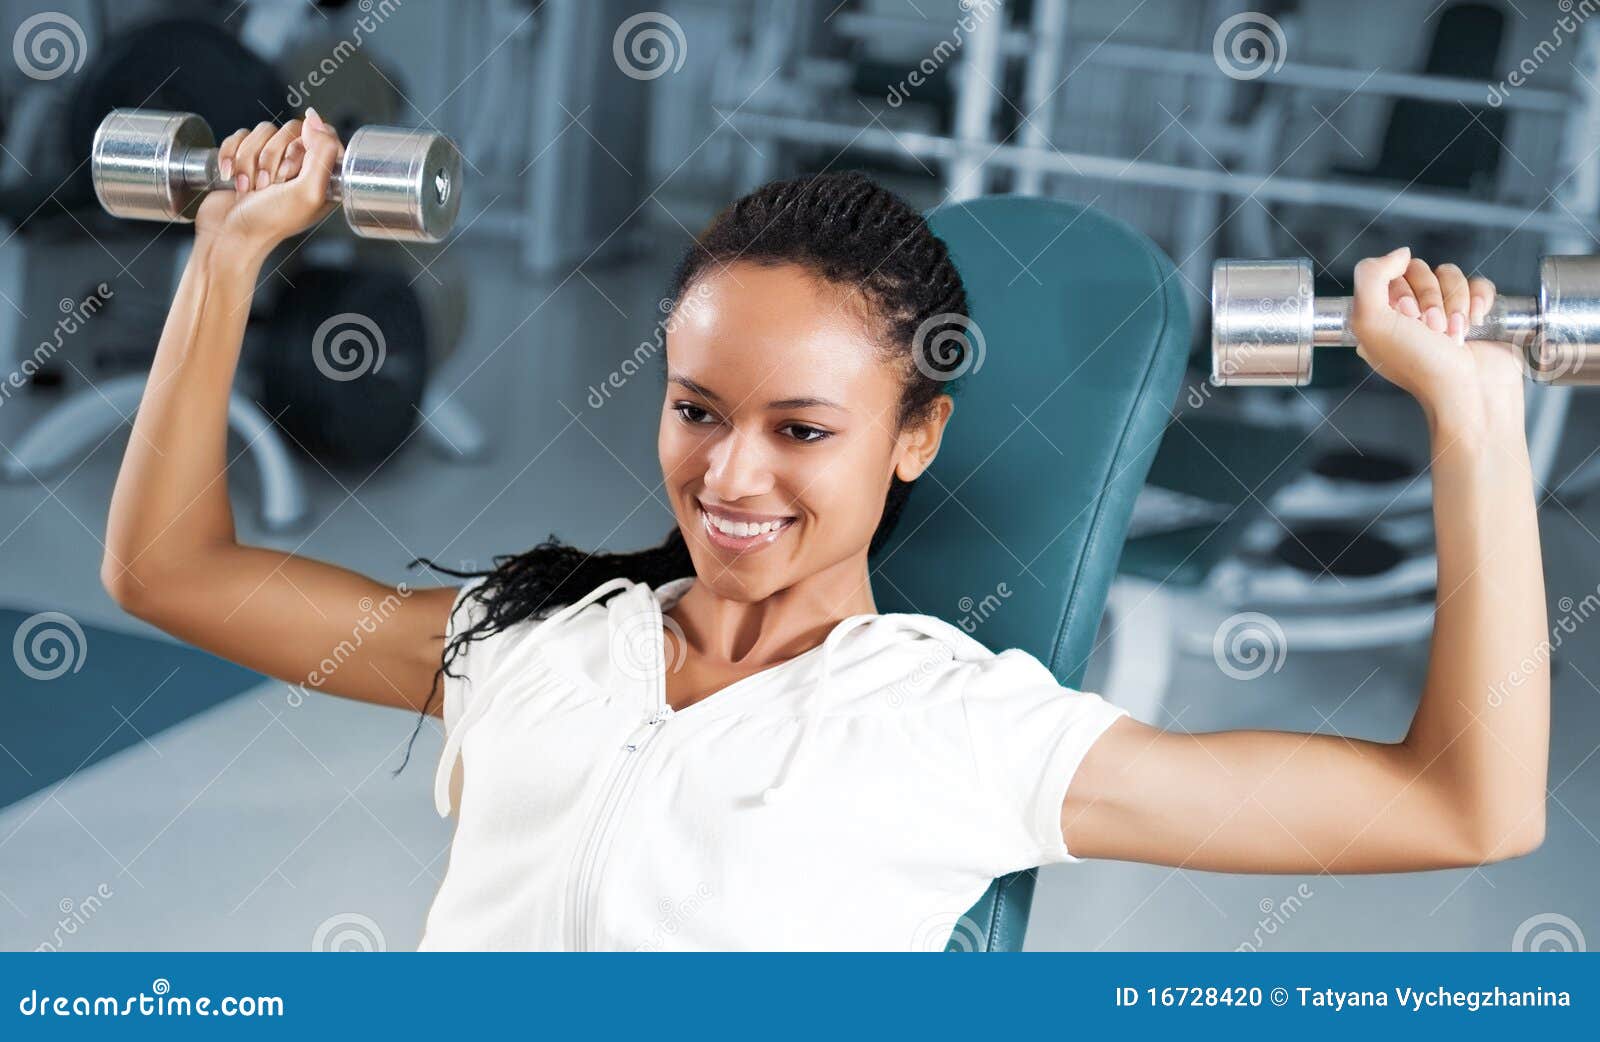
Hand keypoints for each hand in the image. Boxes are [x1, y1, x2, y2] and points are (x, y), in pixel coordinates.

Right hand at [193, 108, 343, 256]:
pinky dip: (231, 156)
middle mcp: (300, 167)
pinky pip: (239, 135)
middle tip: (269, 185)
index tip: (292, 171)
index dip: (304, 148)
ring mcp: (271, 161)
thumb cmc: (269, 222)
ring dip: (250, 160)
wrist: (227, 235)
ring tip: (249, 187)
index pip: (323, 136)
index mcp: (323, 177)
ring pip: (263, 130)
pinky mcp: (245, 158)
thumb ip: (322, 154)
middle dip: (272, 157)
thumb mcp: (308, 192)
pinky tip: (231, 178)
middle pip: (291, 129)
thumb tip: (315, 118)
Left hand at [1350, 247, 1524, 433]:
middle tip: (1432, 329)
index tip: (1406, 318)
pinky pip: (1479, 284)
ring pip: (1451, 274)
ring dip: (1455, 303)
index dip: (1401, 291)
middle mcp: (1409, 314)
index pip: (1389, 273)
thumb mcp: (1371, 320)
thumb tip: (1400, 253)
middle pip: (1421, 270)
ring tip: (1454, 334)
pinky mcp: (1476, 314)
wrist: (1469, 392)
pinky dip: (1479, 301)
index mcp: (1379, 316)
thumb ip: (1369, 276)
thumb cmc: (1420, 364)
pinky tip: (1477, 323)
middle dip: (1431, 298)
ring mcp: (1444, 313)